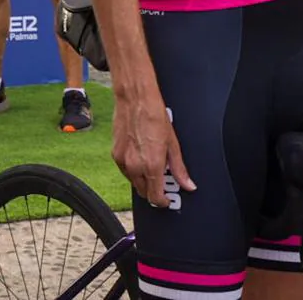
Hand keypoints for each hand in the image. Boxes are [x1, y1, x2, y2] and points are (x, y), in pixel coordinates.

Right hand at [112, 85, 194, 207]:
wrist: (135, 99)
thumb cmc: (154, 116)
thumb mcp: (173, 144)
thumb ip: (179, 169)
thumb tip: (188, 185)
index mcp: (151, 166)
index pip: (155, 197)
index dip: (162, 202)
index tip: (167, 200)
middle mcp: (134, 166)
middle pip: (143, 192)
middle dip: (153, 192)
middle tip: (162, 184)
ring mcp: (122, 161)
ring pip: (133, 182)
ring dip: (142, 182)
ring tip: (151, 169)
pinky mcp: (115, 153)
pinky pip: (124, 171)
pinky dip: (132, 171)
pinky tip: (140, 160)